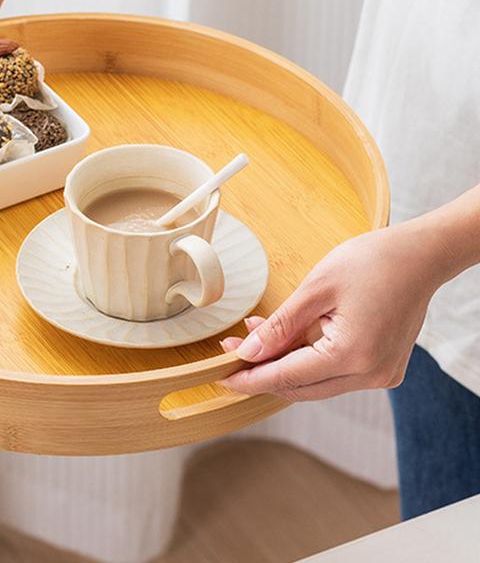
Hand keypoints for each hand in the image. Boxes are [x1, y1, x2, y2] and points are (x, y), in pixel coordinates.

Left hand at [217, 221, 450, 401]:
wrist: (420, 255)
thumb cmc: (371, 262)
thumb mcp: (316, 289)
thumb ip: (281, 326)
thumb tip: (249, 352)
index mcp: (354, 356)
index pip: (288, 378)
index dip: (251, 378)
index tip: (222, 376)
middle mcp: (371, 375)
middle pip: (301, 387)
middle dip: (264, 370)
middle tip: (232, 349)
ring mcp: (381, 375)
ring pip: (317, 382)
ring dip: (284, 362)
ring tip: (255, 334)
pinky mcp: (383, 368)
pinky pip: (335, 372)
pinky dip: (307, 359)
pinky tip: (286, 336)